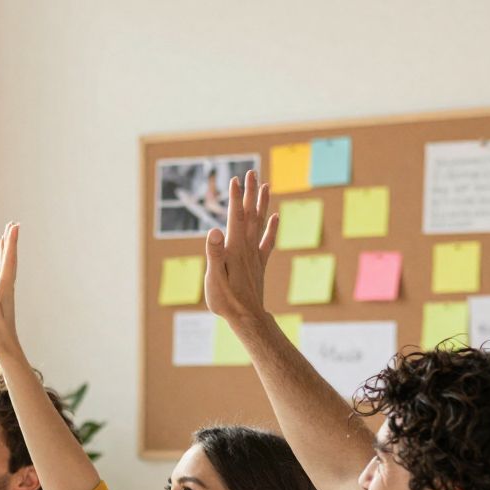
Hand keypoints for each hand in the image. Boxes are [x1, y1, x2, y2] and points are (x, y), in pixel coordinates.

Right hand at [0, 223, 23, 358]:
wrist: (7, 346)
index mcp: (4, 289)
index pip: (8, 262)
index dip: (10, 244)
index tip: (13, 227)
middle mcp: (7, 287)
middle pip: (10, 260)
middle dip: (10, 241)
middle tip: (12, 223)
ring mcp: (5, 291)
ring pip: (7, 264)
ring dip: (7, 249)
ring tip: (7, 235)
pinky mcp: (2, 295)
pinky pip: (3, 272)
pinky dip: (2, 261)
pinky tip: (1, 258)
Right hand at [203, 174, 275, 325]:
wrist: (247, 317)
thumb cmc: (226, 300)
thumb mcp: (214, 278)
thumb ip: (214, 253)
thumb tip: (215, 230)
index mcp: (234, 248)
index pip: (235, 217)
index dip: (235, 197)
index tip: (235, 179)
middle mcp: (247, 247)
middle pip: (250, 214)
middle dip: (250, 193)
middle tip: (252, 172)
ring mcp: (255, 255)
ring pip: (260, 223)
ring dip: (262, 204)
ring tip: (265, 185)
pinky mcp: (259, 264)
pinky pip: (268, 241)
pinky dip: (272, 227)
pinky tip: (275, 217)